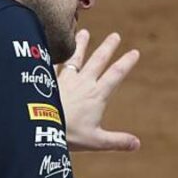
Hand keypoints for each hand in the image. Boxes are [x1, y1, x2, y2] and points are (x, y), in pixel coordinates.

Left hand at [56, 30, 140, 151]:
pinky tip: (51, 48)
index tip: (134, 52)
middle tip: (116, 35)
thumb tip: (137, 144)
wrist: (39, 127)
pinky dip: (53, 56)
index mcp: (97, 95)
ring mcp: (65, 81)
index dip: (126, 62)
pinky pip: (52, 65)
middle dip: (108, 47)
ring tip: (84, 32)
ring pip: (75, 58)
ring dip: (80, 44)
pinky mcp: (48, 82)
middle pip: (98, 61)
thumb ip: (117, 141)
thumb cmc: (68, 136)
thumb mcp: (96, 141)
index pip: (116, 75)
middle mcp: (83, 83)